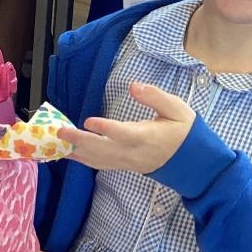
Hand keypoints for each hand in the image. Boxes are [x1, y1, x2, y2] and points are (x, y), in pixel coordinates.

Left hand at [58, 83, 194, 174]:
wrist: (193, 162)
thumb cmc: (185, 132)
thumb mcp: (177, 109)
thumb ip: (155, 97)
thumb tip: (134, 86)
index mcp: (147, 136)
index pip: (123, 133)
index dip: (106, 128)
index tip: (89, 121)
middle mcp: (134, 152)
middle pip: (103, 149)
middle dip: (80, 140)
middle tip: (60, 131)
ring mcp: (128, 161)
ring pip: (99, 160)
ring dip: (77, 152)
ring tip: (58, 143)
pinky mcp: (125, 165)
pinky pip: (101, 165)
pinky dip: (84, 160)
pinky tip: (71, 154)